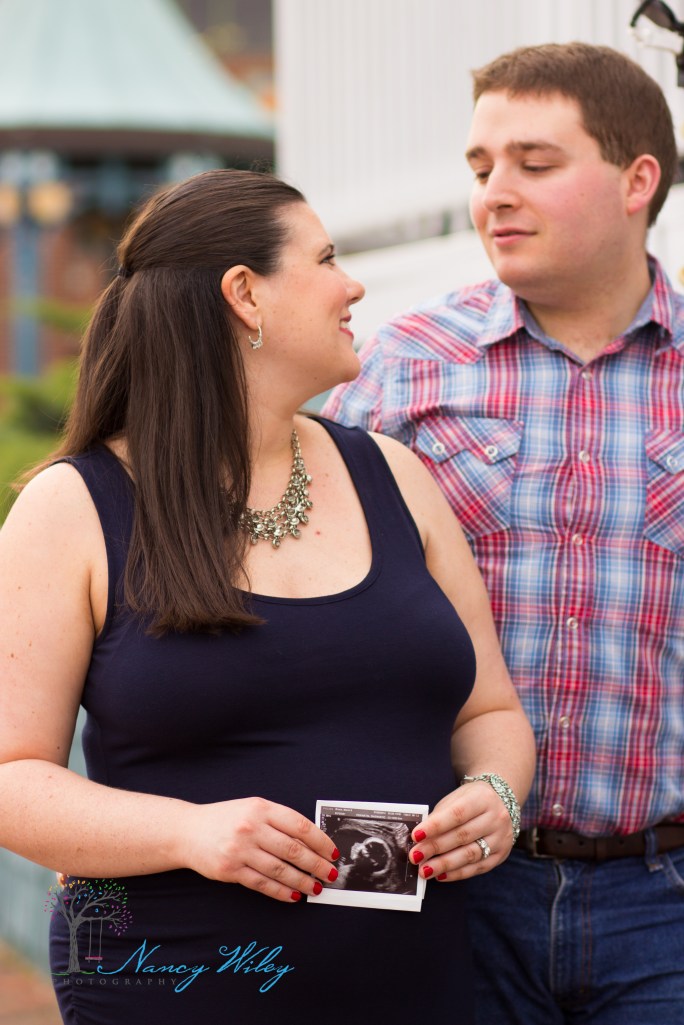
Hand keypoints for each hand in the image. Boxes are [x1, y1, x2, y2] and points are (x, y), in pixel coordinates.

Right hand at [181, 797, 338, 902]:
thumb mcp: (253, 808)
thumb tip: (312, 841)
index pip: (299, 826)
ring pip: (280, 870)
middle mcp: (251, 828)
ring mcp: (240, 850)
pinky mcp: (231, 870)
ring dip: (303, 882)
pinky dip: (281, 892)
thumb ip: (278, 820)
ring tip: (317, 888)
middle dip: (317, 864)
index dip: (320, 841)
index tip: (333, 852)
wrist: (187, 831)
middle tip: (331, 874)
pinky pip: (262, 884)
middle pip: (293, 850)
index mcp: (261, 808)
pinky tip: (294, 895)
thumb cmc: (226, 819)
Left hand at [408, 782, 514, 881]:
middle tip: (416, 856)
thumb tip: (420, 838)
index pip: (457, 814)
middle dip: (436, 847)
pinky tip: (441, 875)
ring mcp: (501, 838)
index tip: (416, 836)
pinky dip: (457, 873)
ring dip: (445, 865)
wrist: (502, 802)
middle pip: (462, 836)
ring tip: (426, 870)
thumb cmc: (471, 801)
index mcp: (482, 799)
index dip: (436, 826)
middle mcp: (495, 818)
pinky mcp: (502, 855)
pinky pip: (478, 868)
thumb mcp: (456, 799)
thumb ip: (440, 816)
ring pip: (470, 855)